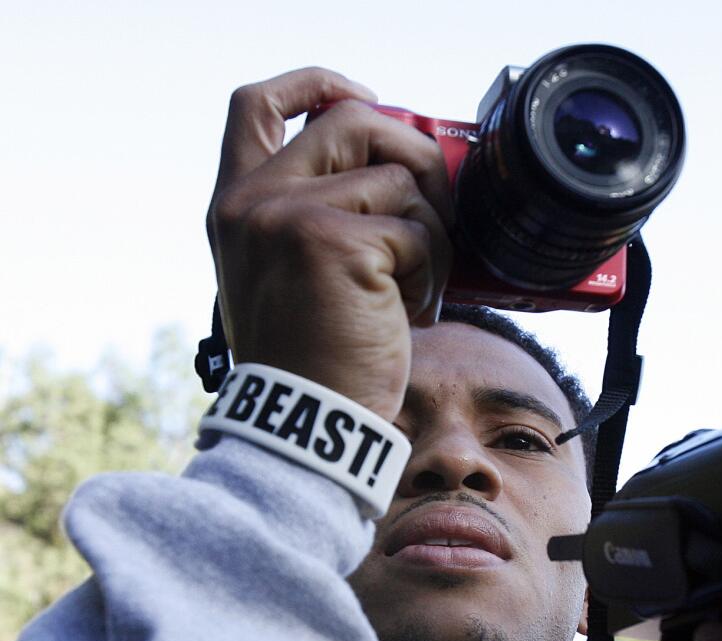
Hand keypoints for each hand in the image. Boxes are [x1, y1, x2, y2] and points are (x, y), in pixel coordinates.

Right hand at [206, 68, 453, 420]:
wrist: (307, 425)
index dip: (316, 85)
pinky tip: (413, 312)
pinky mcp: (339, 243)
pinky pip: (420, 230)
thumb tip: (403, 171)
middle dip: (412, 155)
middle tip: (435, 208)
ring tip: (416, 290)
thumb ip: (322, 214)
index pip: (257, 104)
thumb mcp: (297, 276)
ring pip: (399, 180)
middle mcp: (254, 200)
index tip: (364, 98)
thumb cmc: (315, 359)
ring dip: (431, 235)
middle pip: (350, 121)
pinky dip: (434, 271)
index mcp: (236, 204)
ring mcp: (291, 216)